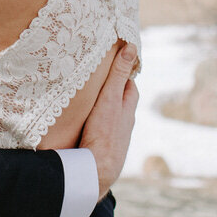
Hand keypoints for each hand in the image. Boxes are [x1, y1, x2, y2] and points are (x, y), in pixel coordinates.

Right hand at [81, 43, 138, 194]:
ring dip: (103, 106)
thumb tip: (131, 48)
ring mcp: (115, 136)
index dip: (122, 73)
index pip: (128, 85)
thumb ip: (118, 74)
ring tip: (90, 97)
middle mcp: (124, 122)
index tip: (114, 62)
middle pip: (121, 100)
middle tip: (100, 76)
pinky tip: (85, 122)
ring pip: (111, 116)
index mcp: (127, 107)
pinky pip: (101, 129)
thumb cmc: (104, 131)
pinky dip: (96, 121)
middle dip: (113, 88)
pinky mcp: (103, 146)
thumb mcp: (110, 97)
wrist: (97, 169)